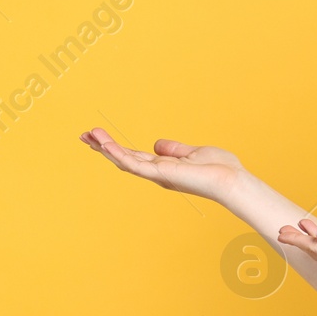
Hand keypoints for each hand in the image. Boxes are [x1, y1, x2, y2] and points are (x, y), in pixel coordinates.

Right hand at [79, 127, 243, 203]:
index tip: (99, 136)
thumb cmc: (219, 168)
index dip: (117, 147)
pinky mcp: (161, 174)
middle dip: (104, 148)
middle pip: (124, 159)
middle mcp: (157, 173)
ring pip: (125, 161)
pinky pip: (135, 165)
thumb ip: (174, 150)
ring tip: (89, 135)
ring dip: (106, 148)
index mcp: (164, 167)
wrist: (231, 180)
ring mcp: (158, 175)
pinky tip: (106, 146)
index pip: (134, 156)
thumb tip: (157, 144)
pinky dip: (119, 155)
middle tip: (85, 136)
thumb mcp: (193, 153)